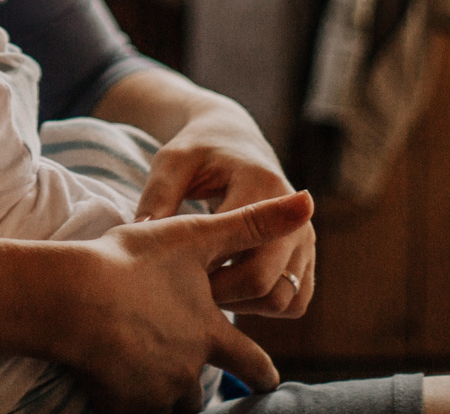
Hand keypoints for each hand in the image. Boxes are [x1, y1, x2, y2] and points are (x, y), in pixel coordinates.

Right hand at [60, 192, 313, 412]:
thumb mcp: (195, 234)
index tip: (269, 378)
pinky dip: (127, 399)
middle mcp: (188, 368)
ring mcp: (154, 391)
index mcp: (209, 333)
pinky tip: (111, 383)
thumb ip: (253, 223)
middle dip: (198, 391)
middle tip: (196, 391)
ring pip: (167, 404)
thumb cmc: (130, 262)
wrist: (72, 297)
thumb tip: (309, 200)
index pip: (250, 361)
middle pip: (200, 393)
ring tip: (145, 377)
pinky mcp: (120, 404)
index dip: (260, 370)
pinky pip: (130, 410)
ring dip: (161, 393)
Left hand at [135, 111, 315, 318]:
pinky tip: (231, 292)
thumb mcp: (173, 160)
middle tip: (186, 292)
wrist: (235, 141)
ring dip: (244, 306)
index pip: (239, 247)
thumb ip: (159, 194)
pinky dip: (264, 308)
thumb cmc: (199, 151)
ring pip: (283, 300)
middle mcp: (295, 216)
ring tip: (207, 290)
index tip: (173, 272)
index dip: (203, 270)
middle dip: (222, 295)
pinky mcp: (306, 258)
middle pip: (265, 282)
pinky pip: (295, 303)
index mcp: (262, 185)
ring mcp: (306, 240)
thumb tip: (143, 232)